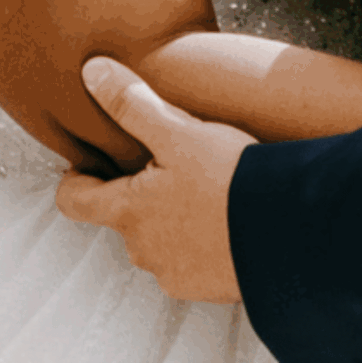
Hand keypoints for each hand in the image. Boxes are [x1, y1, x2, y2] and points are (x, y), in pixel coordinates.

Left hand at [55, 57, 253, 302]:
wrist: (287, 231)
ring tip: (209, 196)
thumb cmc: (231, 181)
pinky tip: (229, 224)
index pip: (74, 201)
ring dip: (175, 222)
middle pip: (124, 219)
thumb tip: (93, 72)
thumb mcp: (180, 132)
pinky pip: (193, 264)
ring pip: (160, 242)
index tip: (91, 166)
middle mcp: (142, 249)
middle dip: (143, 196)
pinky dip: (204, 246)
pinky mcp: (205, 289)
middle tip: (175, 169)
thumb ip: (133, 105)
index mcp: (128, 211)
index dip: (77, 180)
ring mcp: (174, 274)